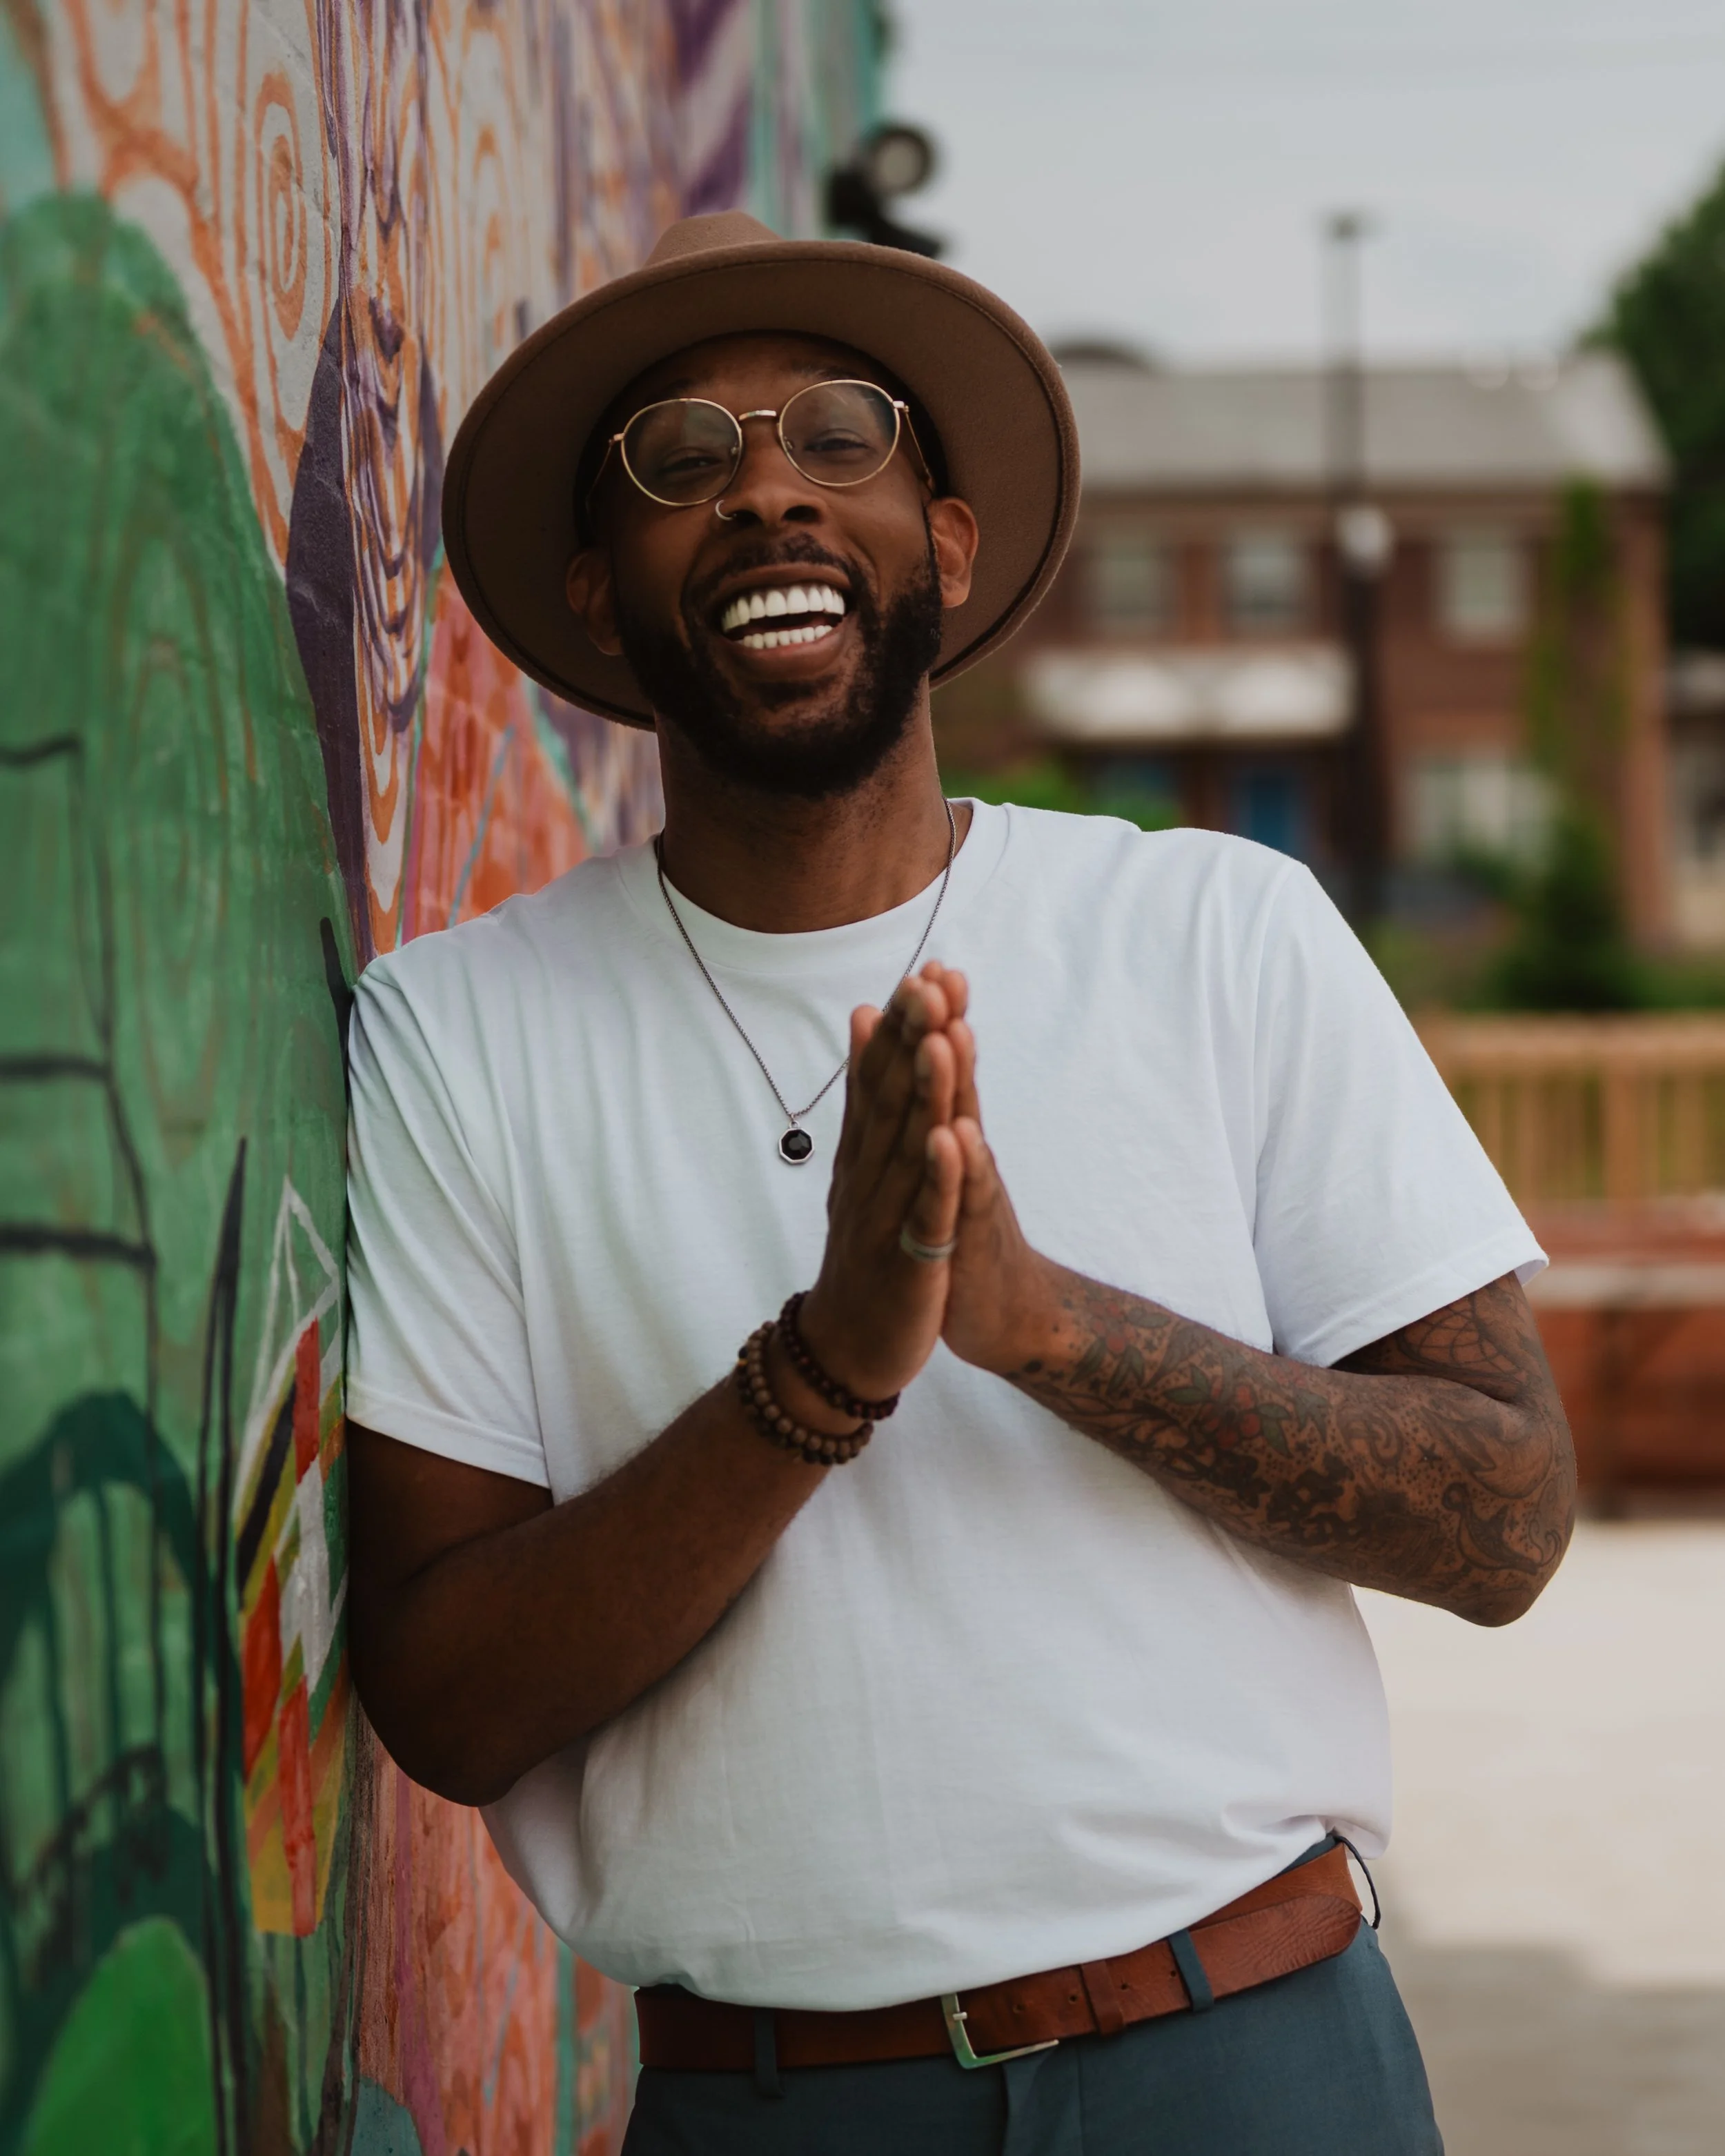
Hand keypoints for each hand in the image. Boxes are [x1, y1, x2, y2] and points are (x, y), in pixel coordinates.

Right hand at [797, 966, 965, 1401]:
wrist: (846, 1351)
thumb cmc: (863, 1259)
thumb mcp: (860, 1174)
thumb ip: (863, 1103)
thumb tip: (861, 1024)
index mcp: (861, 1159)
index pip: (876, 1083)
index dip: (897, 1030)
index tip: (919, 974)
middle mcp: (869, 1180)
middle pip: (889, 1101)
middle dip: (908, 1041)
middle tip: (925, 981)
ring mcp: (887, 1220)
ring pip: (909, 1147)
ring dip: (924, 1091)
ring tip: (940, 1035)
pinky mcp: (913, 1262)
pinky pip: (928, 1213)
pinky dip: (939, 1175)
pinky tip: (953, 1136)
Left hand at [921, 964, 1061, 1378]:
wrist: (1005, 1316)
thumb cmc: (963, 1236)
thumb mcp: (939, 1170)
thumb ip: (931, 1113)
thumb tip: (918, 1053)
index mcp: (946, 1140)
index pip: (936, 1072)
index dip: (929, 1022)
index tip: (926, 965)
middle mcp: (965, 1158)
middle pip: (955, 1086)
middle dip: (945, 1029)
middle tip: (940, 974)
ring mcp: (972, 1195)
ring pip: (963, 1132)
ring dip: (955, 1085)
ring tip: (949, 1036)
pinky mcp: (973, 1238)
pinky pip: (967, 1198)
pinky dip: (962, 1167)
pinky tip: (958, 1136)